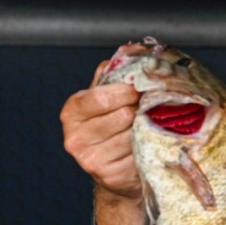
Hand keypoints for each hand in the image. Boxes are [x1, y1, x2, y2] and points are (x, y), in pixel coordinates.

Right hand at [61, 62, 145, 224]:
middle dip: (142, 110)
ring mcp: (91, 160)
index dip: (126, 92)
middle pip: (122, 116)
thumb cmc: (113, 128)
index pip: (101, 97)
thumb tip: (133, 48)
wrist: (116, 173)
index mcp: (72, 111)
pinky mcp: (111, 177)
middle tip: (152, 110)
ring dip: (149, 130)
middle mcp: (76, 137)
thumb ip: (115, 74)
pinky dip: (150, 150)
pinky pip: (140, 156)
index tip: (140, 90)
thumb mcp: (107, 98)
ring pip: (134, 136)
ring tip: (152, 128)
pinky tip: (150, 147)